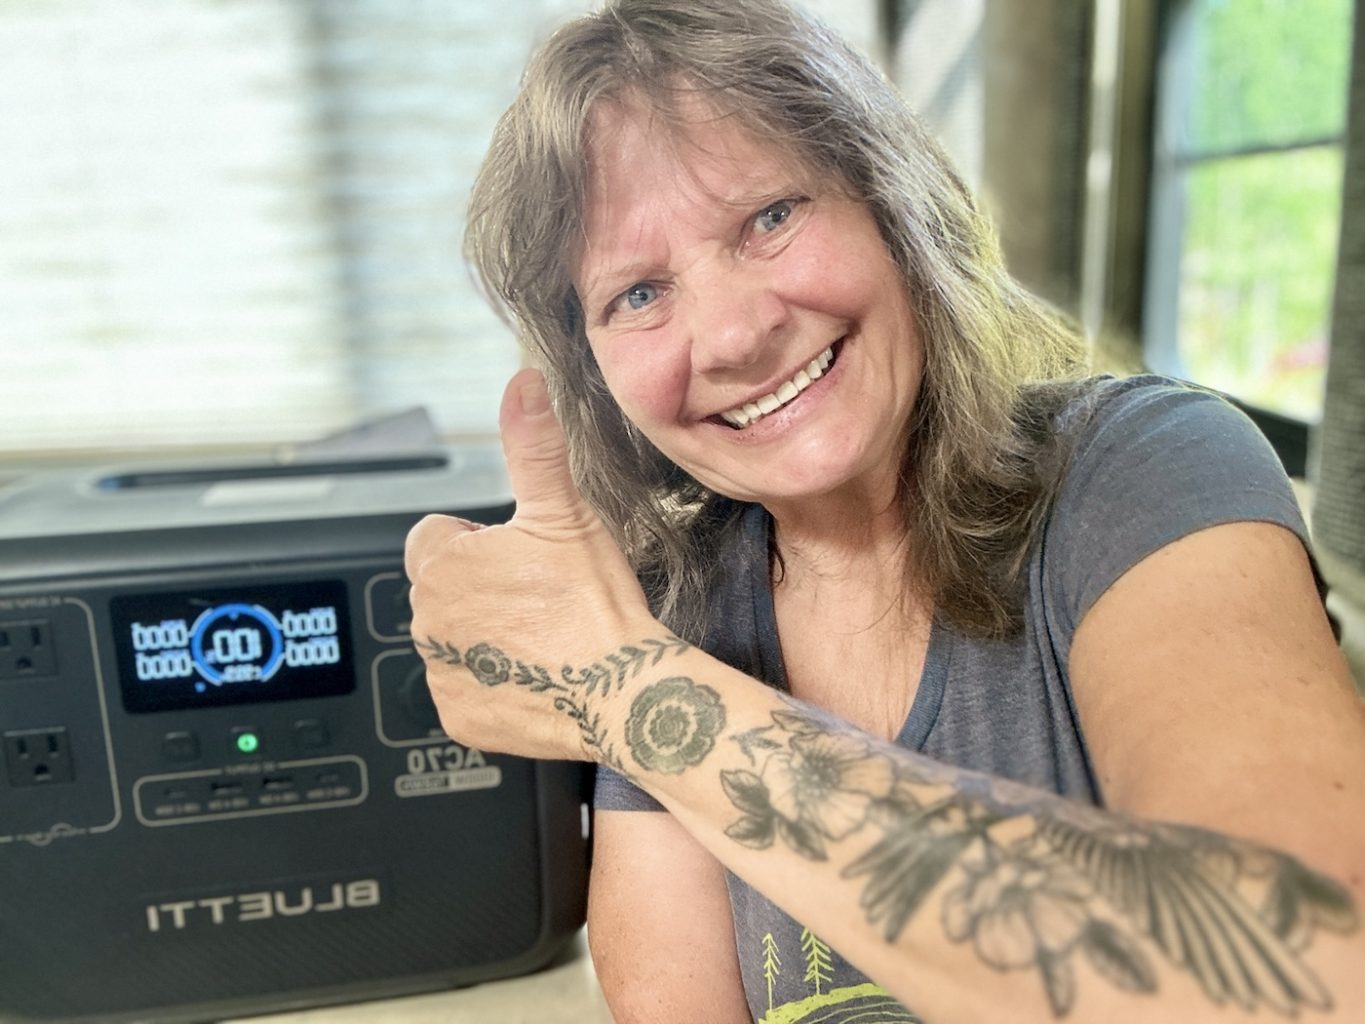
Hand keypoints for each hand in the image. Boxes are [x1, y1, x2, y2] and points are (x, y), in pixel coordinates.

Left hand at [404, 368, 658, 761]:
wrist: (619, 689)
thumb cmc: (593, 602)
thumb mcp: (564, 511)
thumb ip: (533, 444)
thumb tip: (522, 382)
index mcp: (443, 565)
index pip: (436, 537)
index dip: (480, 543)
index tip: (521, 558)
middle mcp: (428, 620)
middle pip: (445, 589)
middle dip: (481, 589)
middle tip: (540, 597)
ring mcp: (442, 671)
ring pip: (454, 637)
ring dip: (485, 634)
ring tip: (542, 635)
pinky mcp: (459, 715)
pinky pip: (466, 688)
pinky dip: (493, 682)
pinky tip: (535, 674)